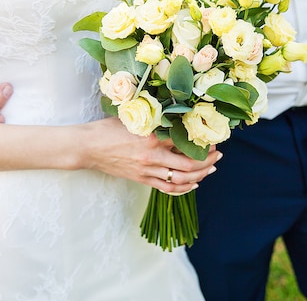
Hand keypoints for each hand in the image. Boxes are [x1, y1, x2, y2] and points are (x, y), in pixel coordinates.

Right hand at [83, 117, 222, 193]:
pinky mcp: (141, 180)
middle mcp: (152, 157)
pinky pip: (167, 188)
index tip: (212, 138)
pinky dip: (183, 189)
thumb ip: (156, 120)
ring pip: (181, 180)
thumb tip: (178, 119)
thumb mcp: (134, 118)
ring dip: (200, 176)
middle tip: (218, 155)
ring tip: (210, 169)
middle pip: (189, 165)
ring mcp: (147, 171)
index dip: (202, 142)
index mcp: (152, 137)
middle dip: (207, 161)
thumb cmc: (108, 129)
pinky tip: (193, 184)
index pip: (185, 141)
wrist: (88, 147)